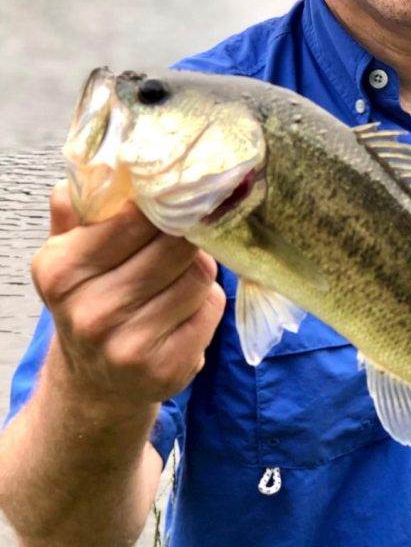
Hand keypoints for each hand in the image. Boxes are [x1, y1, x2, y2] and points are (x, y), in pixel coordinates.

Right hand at [30, 180, 225, 409]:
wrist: (96, 384)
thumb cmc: (89, 302)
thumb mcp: (68, 257)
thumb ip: (78, 211)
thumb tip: (99, 163)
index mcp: (62, 272)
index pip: (134, 219)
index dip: (166, 202)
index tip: (182, 192)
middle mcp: (92, 312)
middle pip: (175, 246)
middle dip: (189, 234)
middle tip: (191, 229)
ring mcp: (130, 346)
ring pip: (199, 276)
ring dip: (199, 269)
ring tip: (181, 273)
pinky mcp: (168, 369)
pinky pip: (212, 309)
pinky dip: (208, 301)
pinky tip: (186, 307)